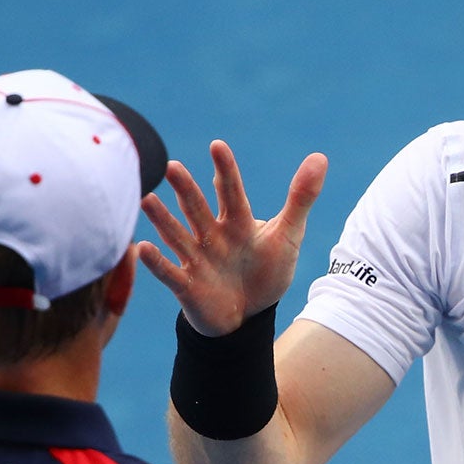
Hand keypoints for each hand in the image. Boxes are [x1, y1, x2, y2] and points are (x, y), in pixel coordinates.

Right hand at [138, 141, 327, 335]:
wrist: (249, 317)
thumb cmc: (266, 272)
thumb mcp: (288, 235)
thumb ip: (301, 198)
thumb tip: (320, 157)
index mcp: (237, 222)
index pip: (230, 192)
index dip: (225, 171)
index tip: (218, 146)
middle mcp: (212, 236)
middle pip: (197, 208)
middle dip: (185, 190)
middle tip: (171, 166)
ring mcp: (197, 260)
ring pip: (177, 235)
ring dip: (162, 219)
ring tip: (146, 200)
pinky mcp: (187, 286)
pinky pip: (169, 273)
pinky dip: (156, 262)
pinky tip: (143, 247)